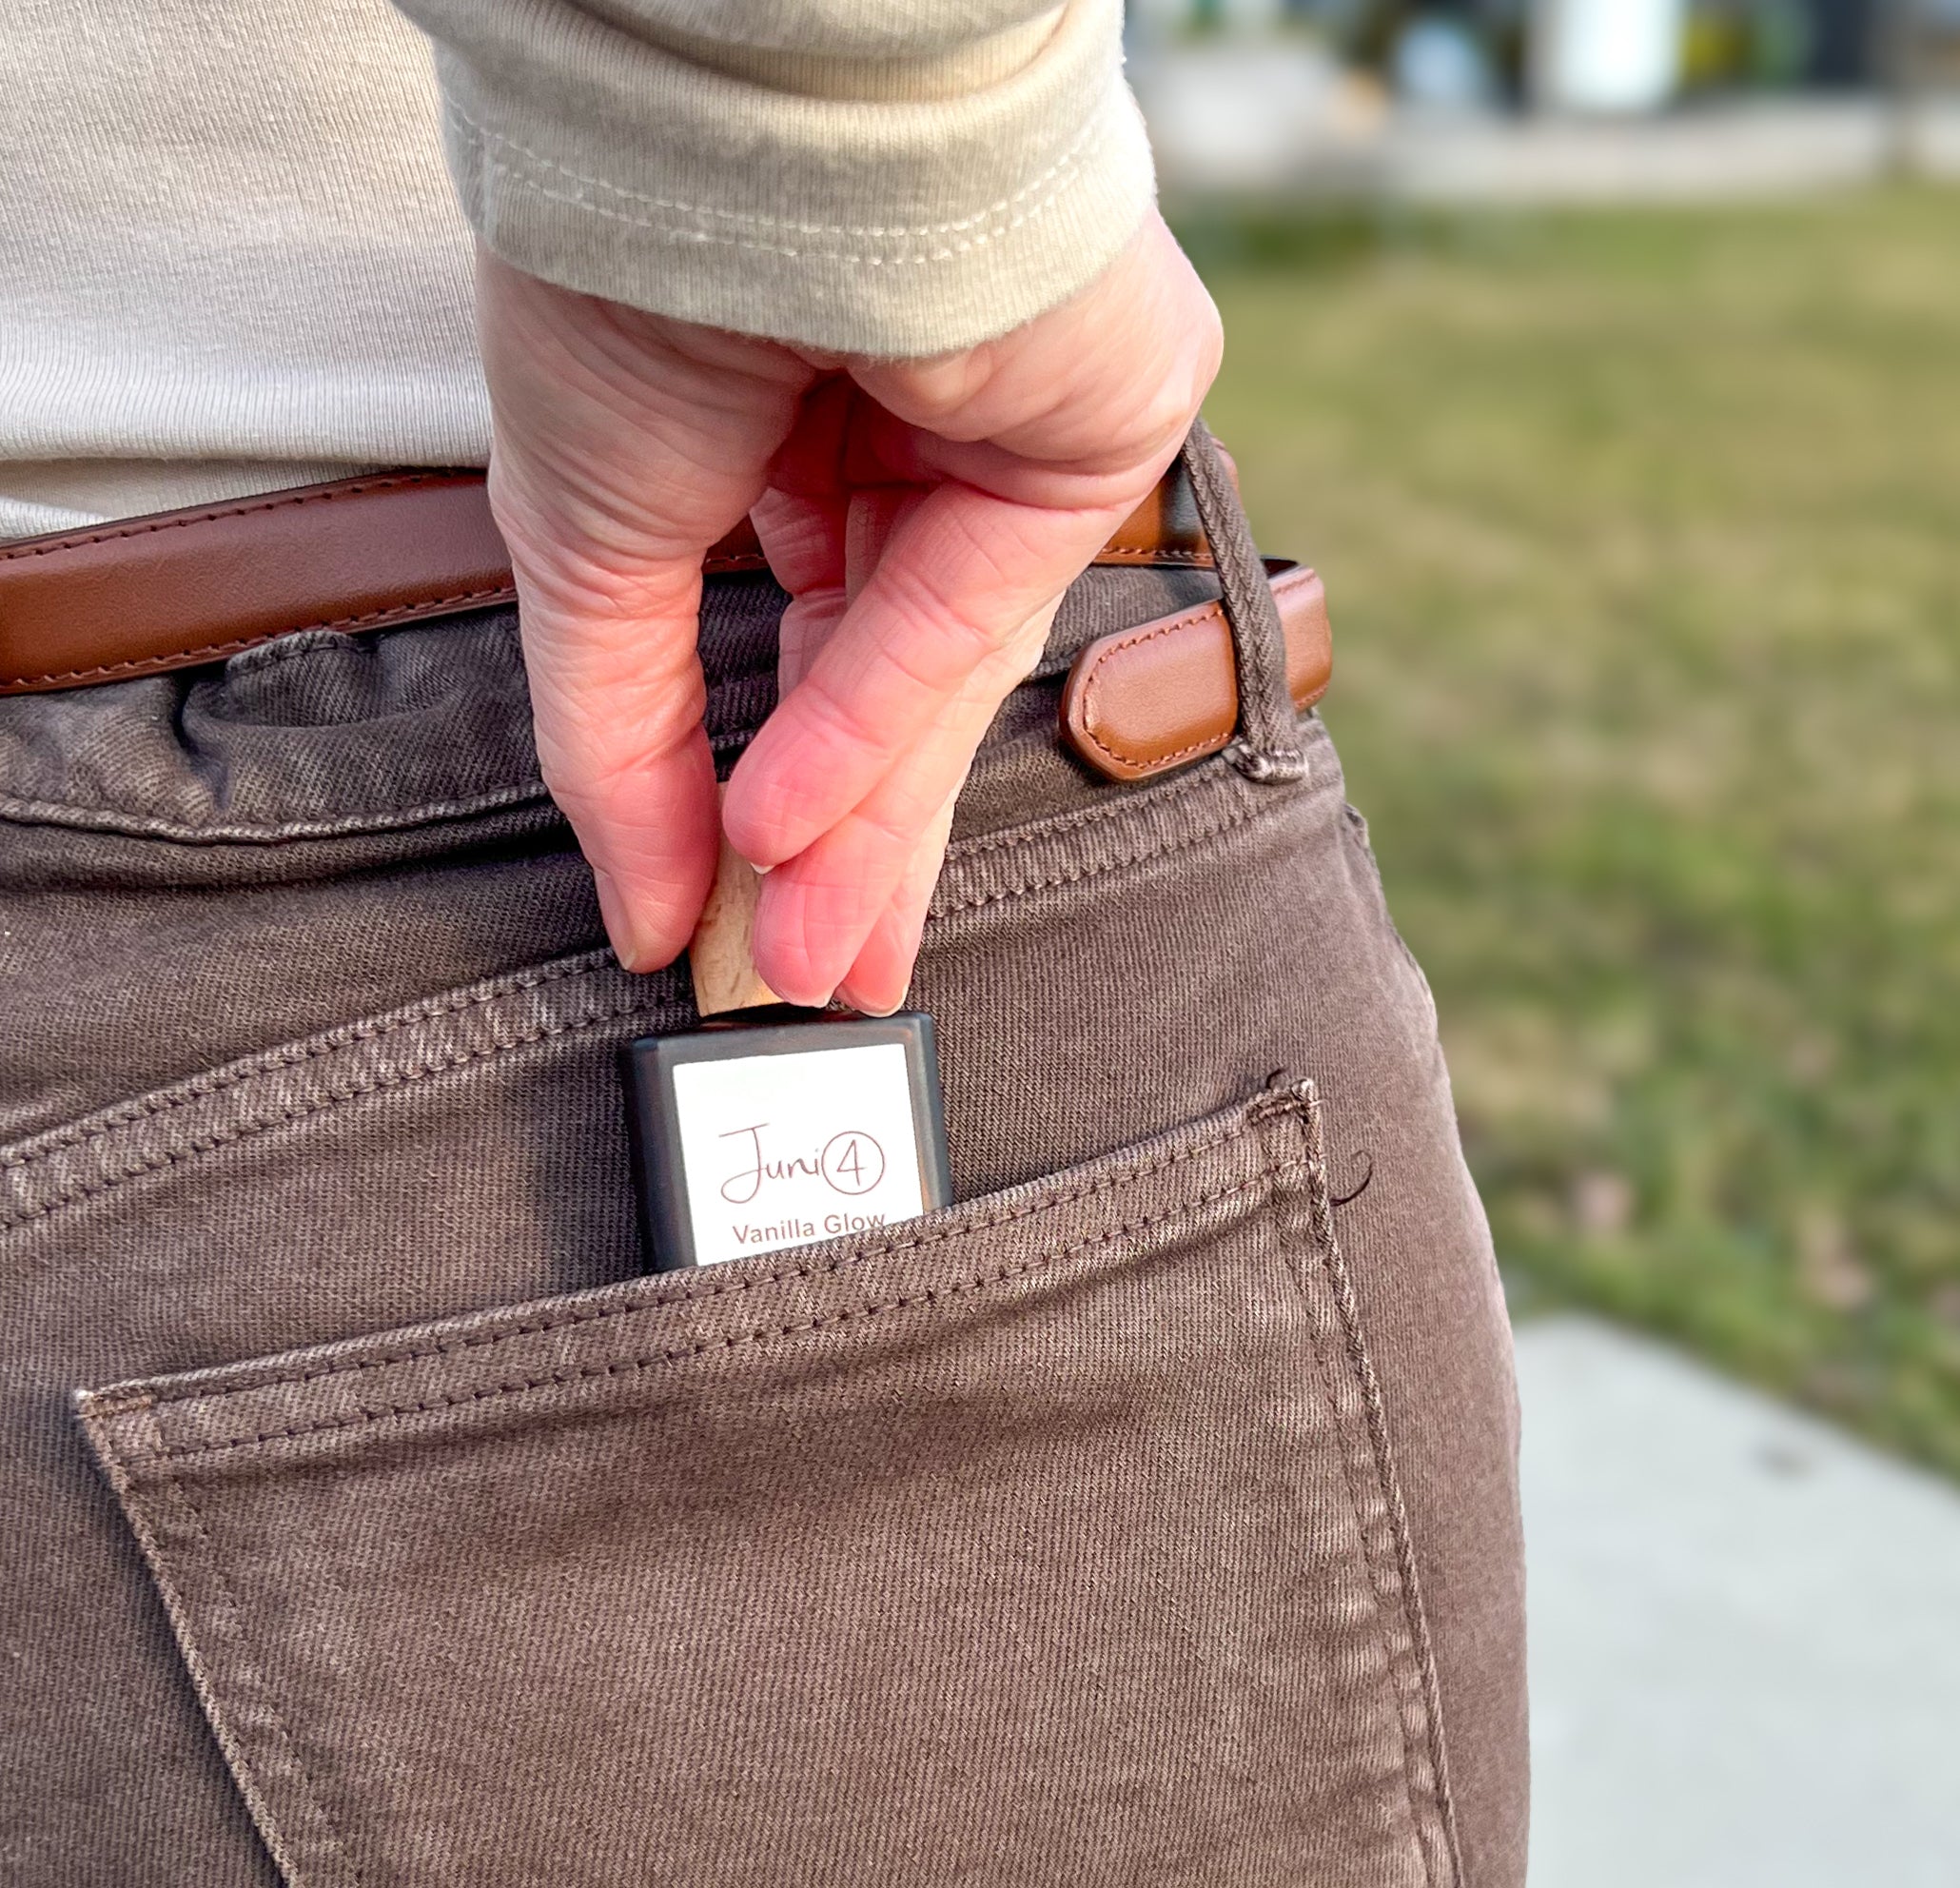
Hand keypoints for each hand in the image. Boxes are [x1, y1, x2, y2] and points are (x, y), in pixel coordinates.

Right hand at [476, 212, 1221, 1011]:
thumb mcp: (583, 542)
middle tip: (802, 986)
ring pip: (938, 671)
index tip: (721, 924)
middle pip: (882, 688)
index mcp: (794, 431)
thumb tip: (650, 920)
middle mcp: (913, 433)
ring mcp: (1013, 428)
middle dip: (836, 852)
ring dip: (867, 828)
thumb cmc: (625, 279)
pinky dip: (876, 719)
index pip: (798, 643)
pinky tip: (794, 829)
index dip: (757, 793)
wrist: (724, 112)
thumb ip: (620, 746)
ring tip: (812, 960)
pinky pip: (972, 606)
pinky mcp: (1098, 420)